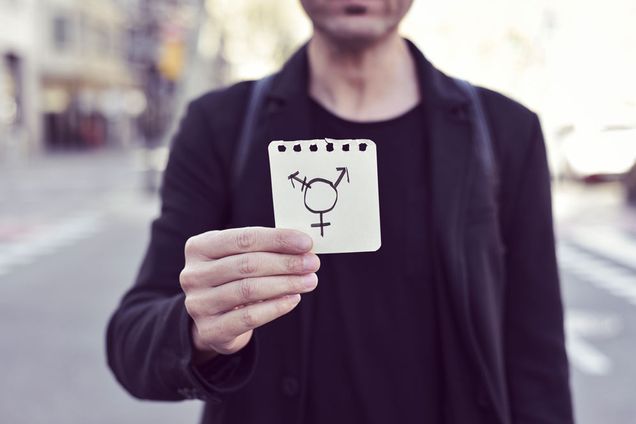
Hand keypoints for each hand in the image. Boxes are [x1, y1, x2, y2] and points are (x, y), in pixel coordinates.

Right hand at [180, 227, 319, 362]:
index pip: (243, 239)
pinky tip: (293, 300)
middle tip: (312, 264)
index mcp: (199, 247)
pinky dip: (275, 307)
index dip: (277, 239)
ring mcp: (198, 304)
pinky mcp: (209, 330)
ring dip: (285, 284)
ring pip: (249, 290)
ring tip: (309, 281)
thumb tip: (303, 246)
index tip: (306, 243)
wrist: (213, 319)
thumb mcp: (238, 257)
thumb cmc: (232, 279)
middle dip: (286, 263)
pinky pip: (248, 317)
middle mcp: (192, 275)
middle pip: (247, 264)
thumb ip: (263, 248)